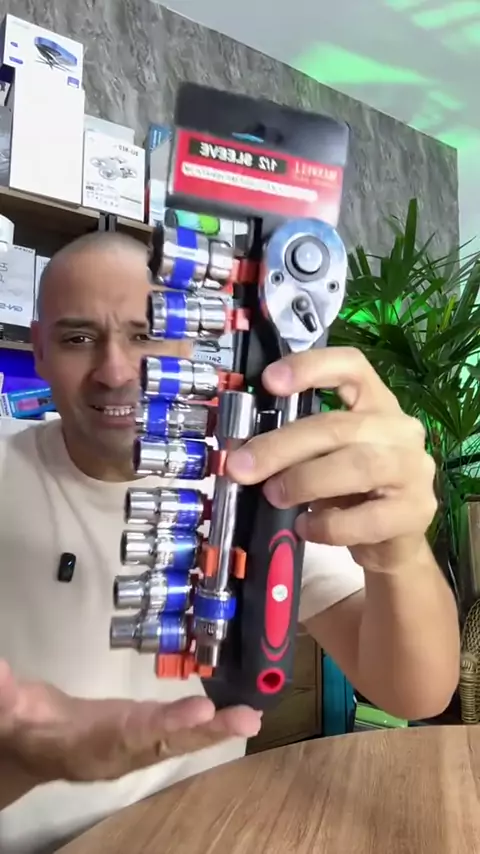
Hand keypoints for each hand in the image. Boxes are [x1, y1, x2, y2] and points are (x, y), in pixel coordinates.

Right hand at [0, 660, 260, 785]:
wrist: (30, 747)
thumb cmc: (24, 726)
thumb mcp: (11, 711)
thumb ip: (6, 694)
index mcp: (91, 745)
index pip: (132, 734)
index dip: (165, 726)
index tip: (200, 712)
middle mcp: (121, 751)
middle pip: (168, 742)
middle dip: (207, 733)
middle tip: (246, 719)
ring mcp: (136, 745)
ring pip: (181, 739)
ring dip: (218, 730)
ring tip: (252, 718)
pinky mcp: (143, 734)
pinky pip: (180, 730)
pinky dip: (208, 724)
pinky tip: (236, 715)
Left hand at [226, 347, 436, 573]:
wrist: (392, 540)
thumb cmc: (352, 492)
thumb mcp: (323, 459)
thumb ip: (295, 447)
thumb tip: (243, 454)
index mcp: (376, 403)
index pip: (352, 367)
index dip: (311, 367)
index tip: (270, 381)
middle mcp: (400, 429)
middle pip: (338, 426)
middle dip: (282, 446)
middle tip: (242, 468)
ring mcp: (413, 469)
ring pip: (357, 465)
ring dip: (305, 481)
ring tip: (274, 496)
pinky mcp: (416, 512)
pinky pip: (366, 517)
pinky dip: (327, 525)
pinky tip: (306, 528)